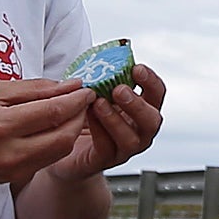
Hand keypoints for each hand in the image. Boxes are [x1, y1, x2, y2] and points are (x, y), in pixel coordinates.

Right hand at [0, 77, 93, 186]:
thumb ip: (34, 89)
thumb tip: (69, 85)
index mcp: (1, 126)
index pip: (53, 112)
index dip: (76, 99)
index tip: (87, 88)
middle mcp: (10, 153)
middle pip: (64, 136)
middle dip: (80, 117)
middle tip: (83, 100)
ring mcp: (13, 170)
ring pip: (59, 151)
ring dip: (72, 130)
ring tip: (72, 111)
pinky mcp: (15, 178)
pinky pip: (47, 159)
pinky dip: (57, 142)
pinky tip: (56, 127)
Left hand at [45, 62, 165, 182]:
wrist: (62, 145)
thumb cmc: (81, 113)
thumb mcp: (93, 91)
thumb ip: (101, 78)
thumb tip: (100, 58)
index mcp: (140, 108)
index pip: (156, 94)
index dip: (150, 81)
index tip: (136, 68)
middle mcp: (138, 130)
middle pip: (152, 120)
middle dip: (138, 104)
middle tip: (119, 90)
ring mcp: (124, 148)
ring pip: (132, 139)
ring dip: (116, 119)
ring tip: (99, 103)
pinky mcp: (104, 160)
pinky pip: (107, 149)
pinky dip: (99, 132)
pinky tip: (87, 118)